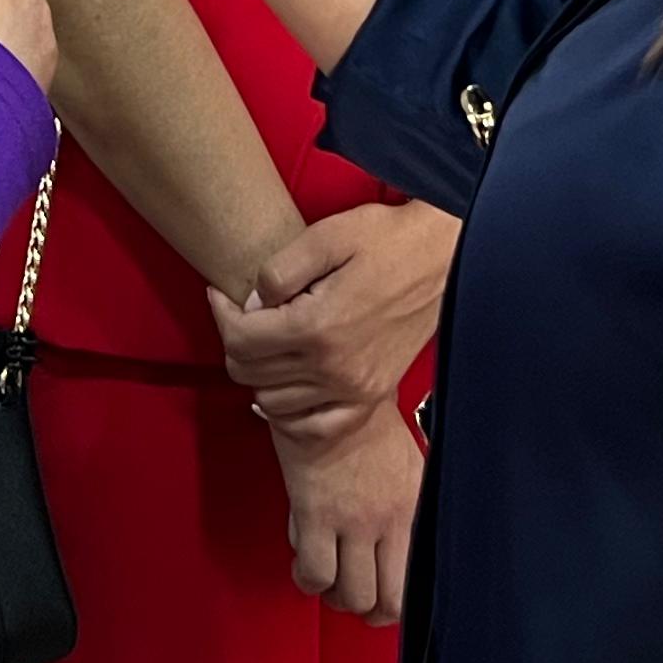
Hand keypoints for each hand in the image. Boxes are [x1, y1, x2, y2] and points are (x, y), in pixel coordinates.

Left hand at [215, 203, 455, 443]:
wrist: (444, 257)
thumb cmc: (387, 239)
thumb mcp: (327, 235)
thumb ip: (278, 271)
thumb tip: (251, 303)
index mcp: (318, 326)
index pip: (240, 338)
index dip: (220, 313)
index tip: (218, 293)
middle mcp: (334, 367)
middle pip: (250, 373)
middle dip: (234, 339)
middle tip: (240, 312)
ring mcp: (354, 388)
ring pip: (273, 402)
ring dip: (257, 373)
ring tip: (264, 339)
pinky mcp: (370, 395)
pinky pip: (314, 426)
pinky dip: (289, 414)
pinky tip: (281, 388)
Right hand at [268, 402, 418, 622]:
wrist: (329, 387)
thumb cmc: (363, 416)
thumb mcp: (407, 462)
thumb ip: (405, 505)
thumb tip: (401, 539)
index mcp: (413, 506)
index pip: (416, 581)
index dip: (398, 602)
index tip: (384, 595)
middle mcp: (387, 518)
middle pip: (385, 602)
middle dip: (368, 610)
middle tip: (355, 595)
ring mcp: (352, 520)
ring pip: (349, 596)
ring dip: (336, 596)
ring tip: (329, 578)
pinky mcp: (316, 514)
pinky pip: (314, 574)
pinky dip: (309, 580)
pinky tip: (307, 564)